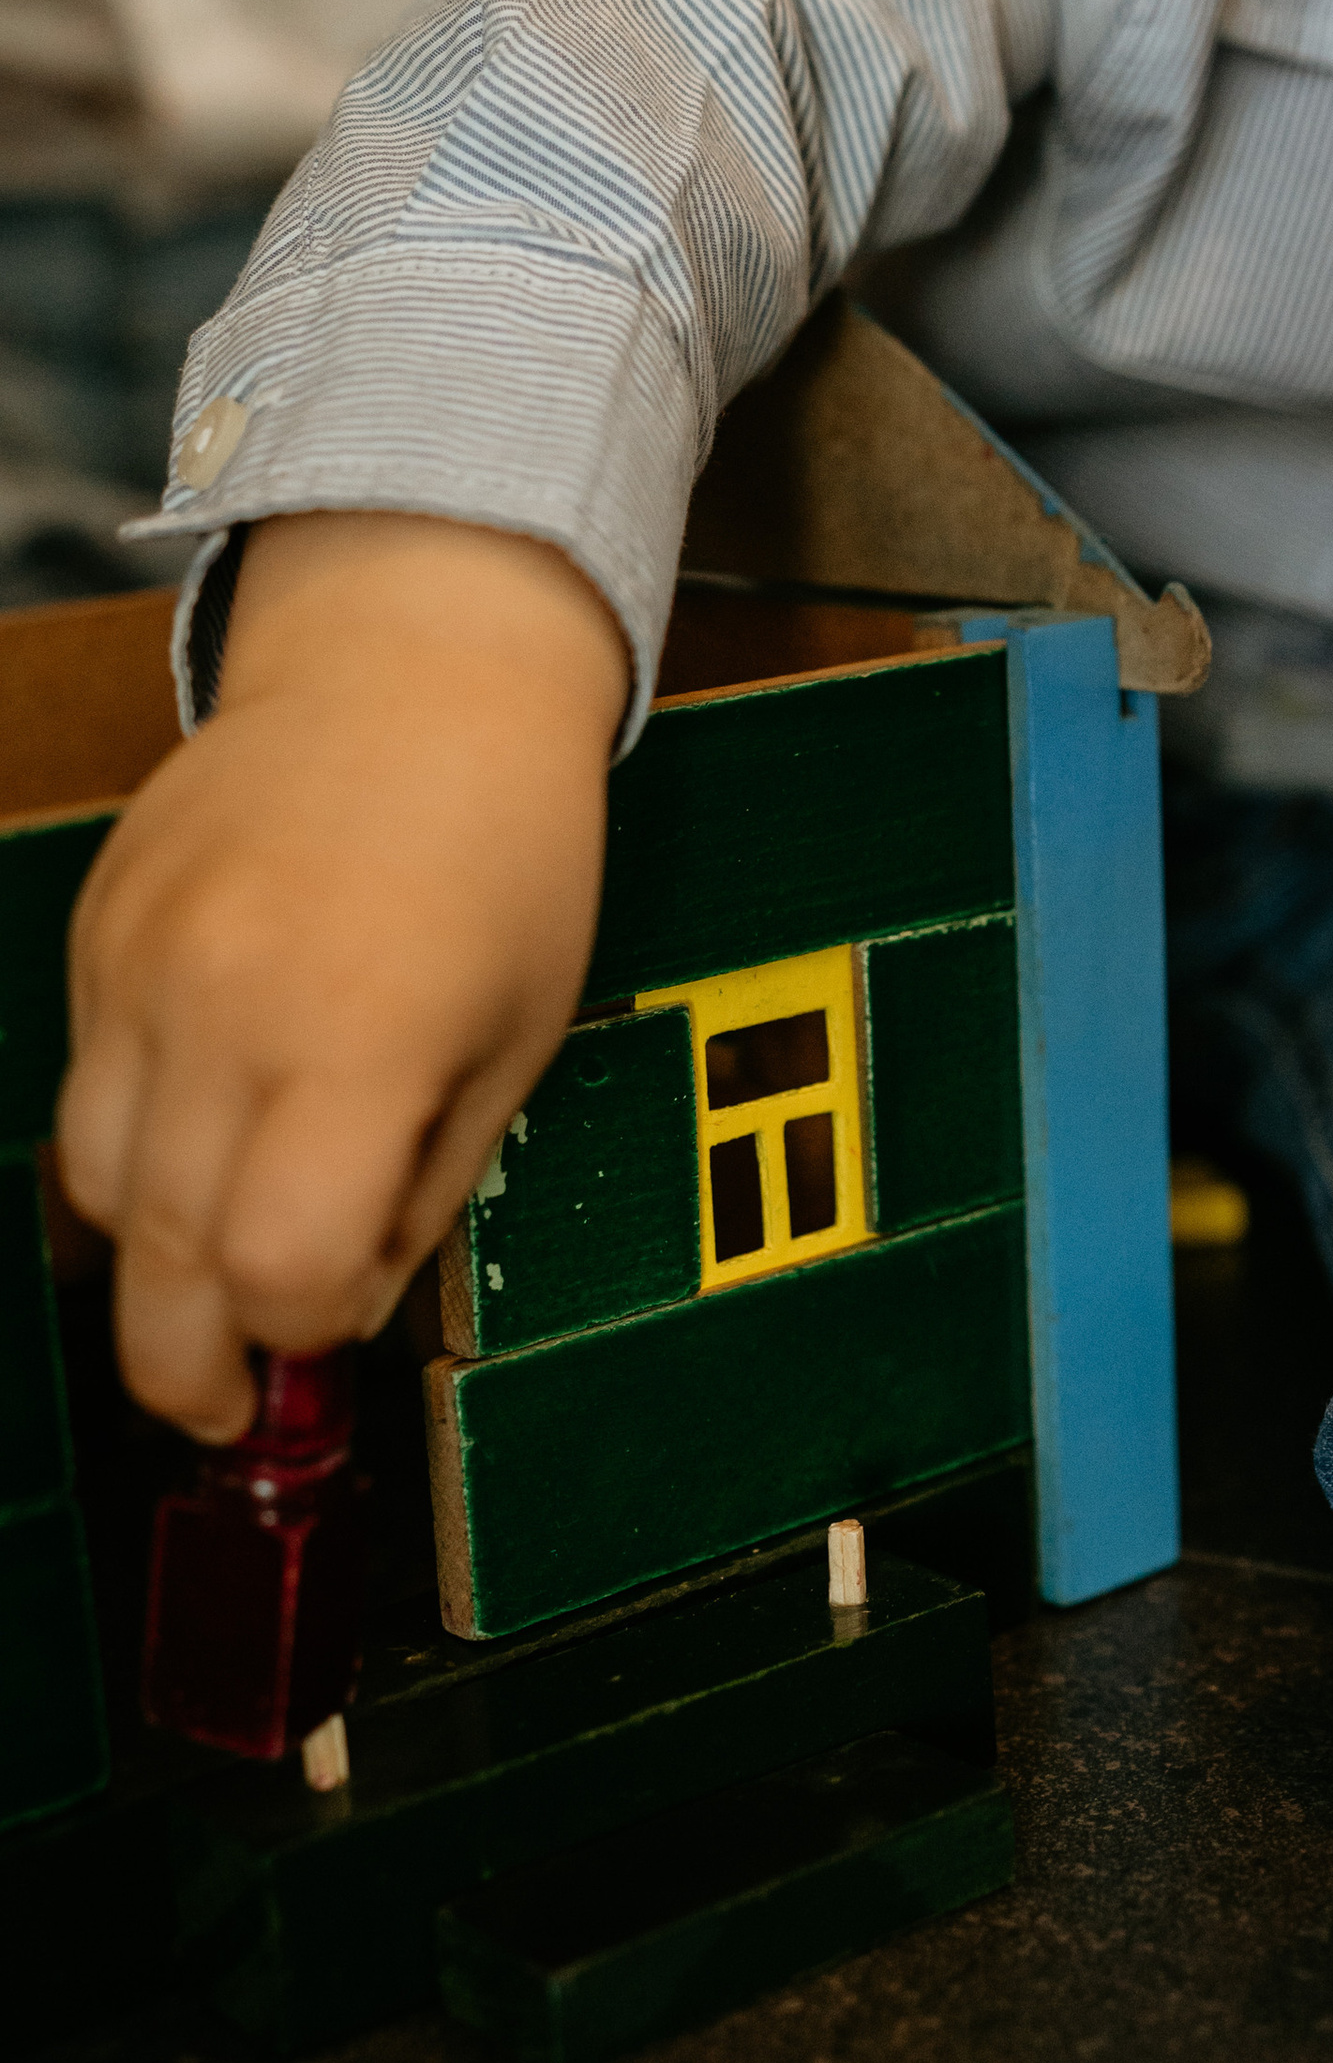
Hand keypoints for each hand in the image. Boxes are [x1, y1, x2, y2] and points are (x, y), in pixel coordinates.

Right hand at [56, 512, 627, 1442]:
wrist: (416, 667)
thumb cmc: (506, 846)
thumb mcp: (519, 1039)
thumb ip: (426, 1191)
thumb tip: (342, 1310)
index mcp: (358, 1041)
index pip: (272, 1271)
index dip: (302, 1332)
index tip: (334, 1328)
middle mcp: (226, 1008)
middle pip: (158, 1261)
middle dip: (193, 1361)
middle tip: (233, 1395)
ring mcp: (141, 968)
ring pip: (95, 1189)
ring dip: (153, 1260)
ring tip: (223, 1266)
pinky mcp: (98, 936)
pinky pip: (82, 1093)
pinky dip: (134, 1150)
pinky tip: (205, 1137)